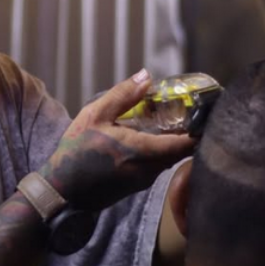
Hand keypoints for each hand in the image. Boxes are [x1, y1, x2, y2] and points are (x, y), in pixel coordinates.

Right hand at [38, 69, 195, 211]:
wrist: (61, 188)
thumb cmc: (75, 151)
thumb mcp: (95, 115)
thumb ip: (123, 95)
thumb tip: (146, 76)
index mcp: (142, 151)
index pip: (186, 143)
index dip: (199, 129)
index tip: (203, 113)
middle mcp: (149, 170)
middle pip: (182, 152)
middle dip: (186, 133)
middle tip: (184, 113)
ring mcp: (144, 181)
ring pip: (170, 160)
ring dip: (171, 143)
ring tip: (165, 123)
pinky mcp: (136, 187)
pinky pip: (157, 167)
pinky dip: (159, 152)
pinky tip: (146, 139)